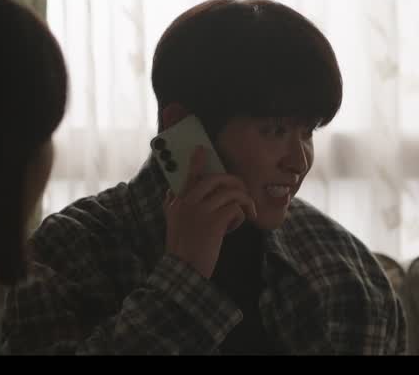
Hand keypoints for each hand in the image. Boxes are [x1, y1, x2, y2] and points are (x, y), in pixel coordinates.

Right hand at [163, 146, 256, 278]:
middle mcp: (188, 202)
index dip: (196, 161)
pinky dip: (240, 216)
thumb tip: (171, 191)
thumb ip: (172, 205)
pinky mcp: (214, 222)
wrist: (183, 269)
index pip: (188, 175)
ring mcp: (201, 211)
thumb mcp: (172, 222)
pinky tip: (235, 226)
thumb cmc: (182, 247)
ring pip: (231, 193)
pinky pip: (235, 208)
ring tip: (246, 213)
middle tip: (243, 193)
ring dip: (244, 202)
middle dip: (236, 183)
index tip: (201, 149)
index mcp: (178, 201)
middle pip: (217, 179)